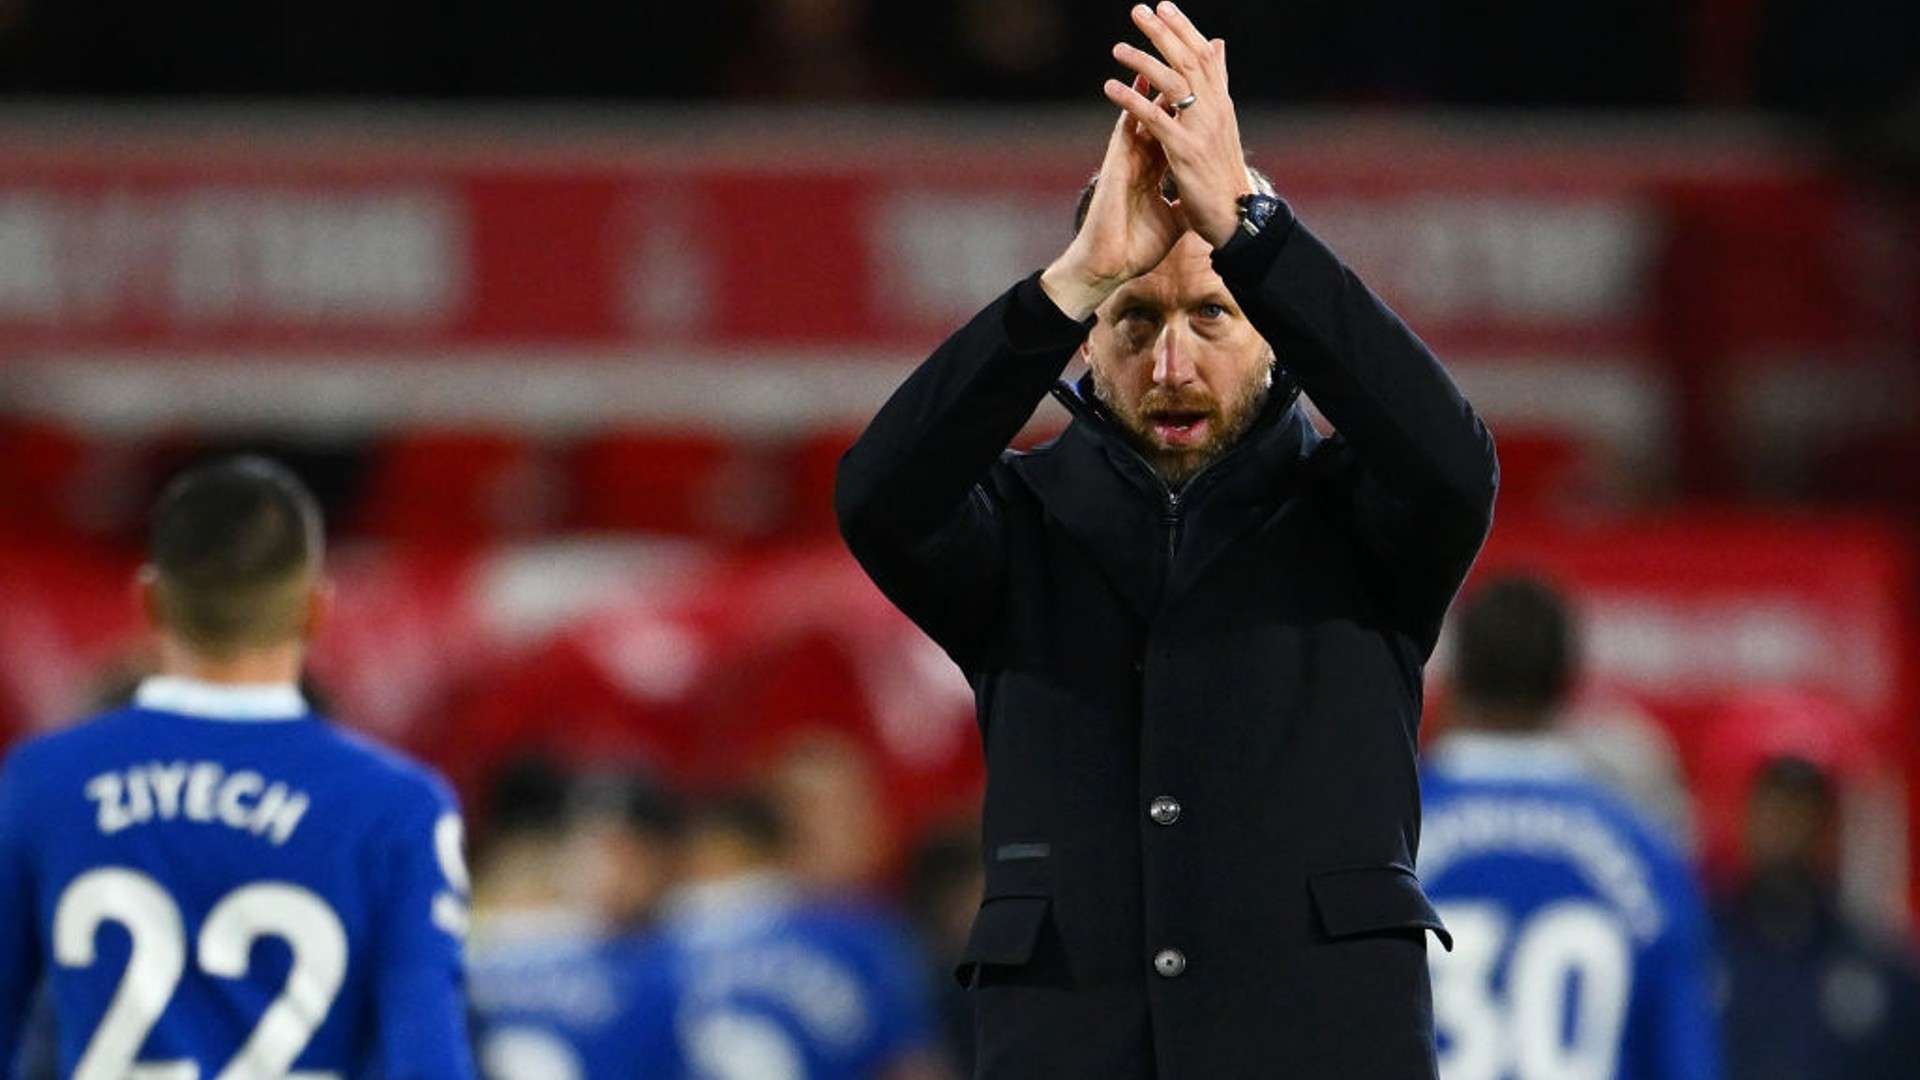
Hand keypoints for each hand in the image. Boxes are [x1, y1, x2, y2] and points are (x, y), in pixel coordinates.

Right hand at [1040, 73, 1183, 320]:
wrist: (1112, 265)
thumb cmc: (1137, 248)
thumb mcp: (1174, 223)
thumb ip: (1187, 203)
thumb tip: (1205, 202)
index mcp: (1157, 171)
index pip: (1177, 130)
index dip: (1193, 108)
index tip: (1211, 85)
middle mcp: (1143, 158)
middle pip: (1162, 113)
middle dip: (1174, 86)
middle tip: (1187, 53)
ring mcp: (1129, 159)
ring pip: (1143, 112)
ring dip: (1152, 85)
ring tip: (1162, 53)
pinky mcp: (1116, 165)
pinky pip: (1125, 127)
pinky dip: (1132, 104)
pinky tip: (1141, 81)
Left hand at [1104, 2, 1252, 248]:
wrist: (1236, 215)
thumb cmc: (1223, 172)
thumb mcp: (1222, 122)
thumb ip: (1216, 84)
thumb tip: (1217, 45)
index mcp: (1221, 103)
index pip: (1204, 55)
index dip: (1184, 29)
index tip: (1163, 6)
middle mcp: (1214, 110)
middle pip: (1188, 60)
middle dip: (1163, 32)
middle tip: (1138, 10)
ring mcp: (1200, 130)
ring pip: (1173, 83)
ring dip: (1143, 62)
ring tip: (1117, 48)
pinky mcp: (1185, 152)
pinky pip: (1156, 119)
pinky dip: (1132, 100)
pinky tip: (1111, 87)